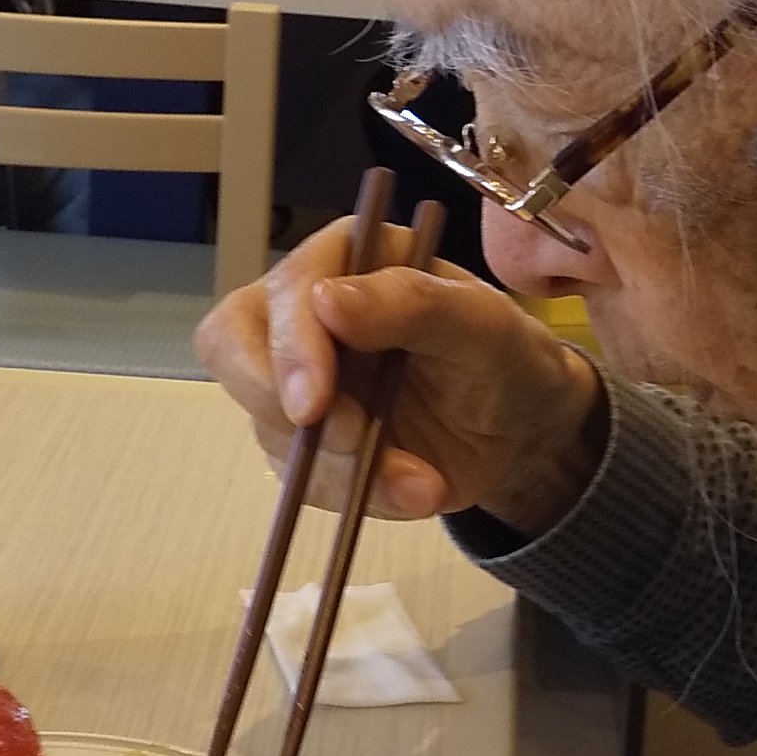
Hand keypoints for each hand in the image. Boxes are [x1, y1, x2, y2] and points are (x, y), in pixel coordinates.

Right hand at [198, 214, 606, 533]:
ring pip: (267, 426)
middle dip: (275, 404)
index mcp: (347, 261)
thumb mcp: (483, 325)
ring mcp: (299, 381)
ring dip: (338, 466)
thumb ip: (413, 304)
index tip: (312, 404)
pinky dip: (354, 494)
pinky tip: (415, 491)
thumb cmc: (506, 357)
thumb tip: (326, 298)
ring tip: (422, 482)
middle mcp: (307, 314)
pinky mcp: (307, 443)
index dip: (288, 347)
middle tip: (342, 440)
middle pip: (231, 347)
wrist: (524, 432)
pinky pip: (301, 478)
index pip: (282, 293)